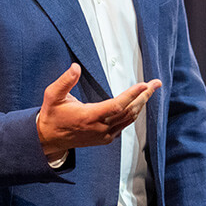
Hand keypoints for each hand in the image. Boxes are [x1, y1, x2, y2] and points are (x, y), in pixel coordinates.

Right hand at [36, 63, 161, 158]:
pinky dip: (133, 113)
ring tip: (150, 90)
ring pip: (129, 119)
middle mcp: (99, 128)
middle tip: (155, 83)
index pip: (116, 105)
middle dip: (144, 96)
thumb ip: (65, 81)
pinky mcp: (105, 138)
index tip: (144, 85)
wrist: (49, 138)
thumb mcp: (52, 95)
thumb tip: (75, 67)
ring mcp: (104, 135)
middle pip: (129, 112)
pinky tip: (138, 104)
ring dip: (141, 104)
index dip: (132, 95)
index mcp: (88, 117)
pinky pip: (124, 125)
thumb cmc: (53, 115)